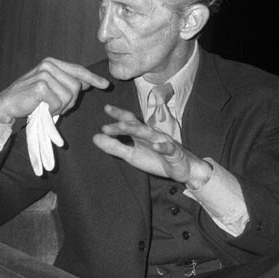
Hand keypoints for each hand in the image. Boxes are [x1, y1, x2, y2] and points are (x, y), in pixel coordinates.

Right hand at [0, 58, 108, 124]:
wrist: (6, 105)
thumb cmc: (28, 98)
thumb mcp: (48, 87)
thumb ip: (66, 83)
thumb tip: (86, 84)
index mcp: (51, 63)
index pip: (78, 70)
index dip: (93, 78)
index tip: (105, 85)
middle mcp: (48, 65)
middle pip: (76, 86)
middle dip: (70, 101)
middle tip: (55, 107)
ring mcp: (44, 74)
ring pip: (69, 95)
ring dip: (61, 107)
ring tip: (47, 107)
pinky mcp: (41, 86)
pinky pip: (59, 103)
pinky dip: (52, 110)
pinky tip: (42, 109)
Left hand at [92, 104, 209, 185]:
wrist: (183, 169)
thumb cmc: (156, 159)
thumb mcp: (131, 155)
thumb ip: (114, 147)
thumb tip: (95, 137)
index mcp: (142, 134)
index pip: (130, 121)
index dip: (119, 115)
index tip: (106, 108)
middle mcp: (153, 135)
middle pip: (137, 126)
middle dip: (123, 125)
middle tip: (107, 126)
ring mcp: (164, 143)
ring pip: (151, 135)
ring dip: (138, 130)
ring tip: (124, 127)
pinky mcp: (174, 153)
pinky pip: (168, 149)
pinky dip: (162, 147)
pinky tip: (156, 146)